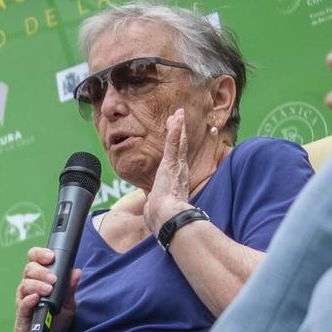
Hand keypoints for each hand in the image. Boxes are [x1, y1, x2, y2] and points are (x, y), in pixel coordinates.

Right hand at [11, 246, 80, 331]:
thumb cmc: (54, 321)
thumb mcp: (68, 304)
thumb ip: (70, 288)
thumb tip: (76, 271)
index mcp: (40, 280)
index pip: (35, 260)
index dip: (40, 254)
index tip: (51, 257)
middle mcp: (30, 286)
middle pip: (29, 269)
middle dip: (42, 271)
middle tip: (53, 279)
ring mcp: (24, 299)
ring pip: (25, 284)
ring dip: (37, 285)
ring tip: (48, 290)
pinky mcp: (22, 314)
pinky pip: (22, 304)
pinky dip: (29, 300)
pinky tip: (35, 298)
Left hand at [141, 108, 195, 234]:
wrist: (167, 218)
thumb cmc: (162, 218)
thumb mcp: (157, 209)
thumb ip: (155, 205)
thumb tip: (150, 209)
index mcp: (177, 183)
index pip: (178, 161)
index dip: (178, 149)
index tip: (178, 139)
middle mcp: (180, 172)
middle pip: (180, 148)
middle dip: (180, 133)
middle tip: (178, 118)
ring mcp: (176, 167)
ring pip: (178, 143)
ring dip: (178, 127)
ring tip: (178, 113)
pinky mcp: (171, 164)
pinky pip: (173, 143)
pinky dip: (175, 130)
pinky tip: (176, 118)